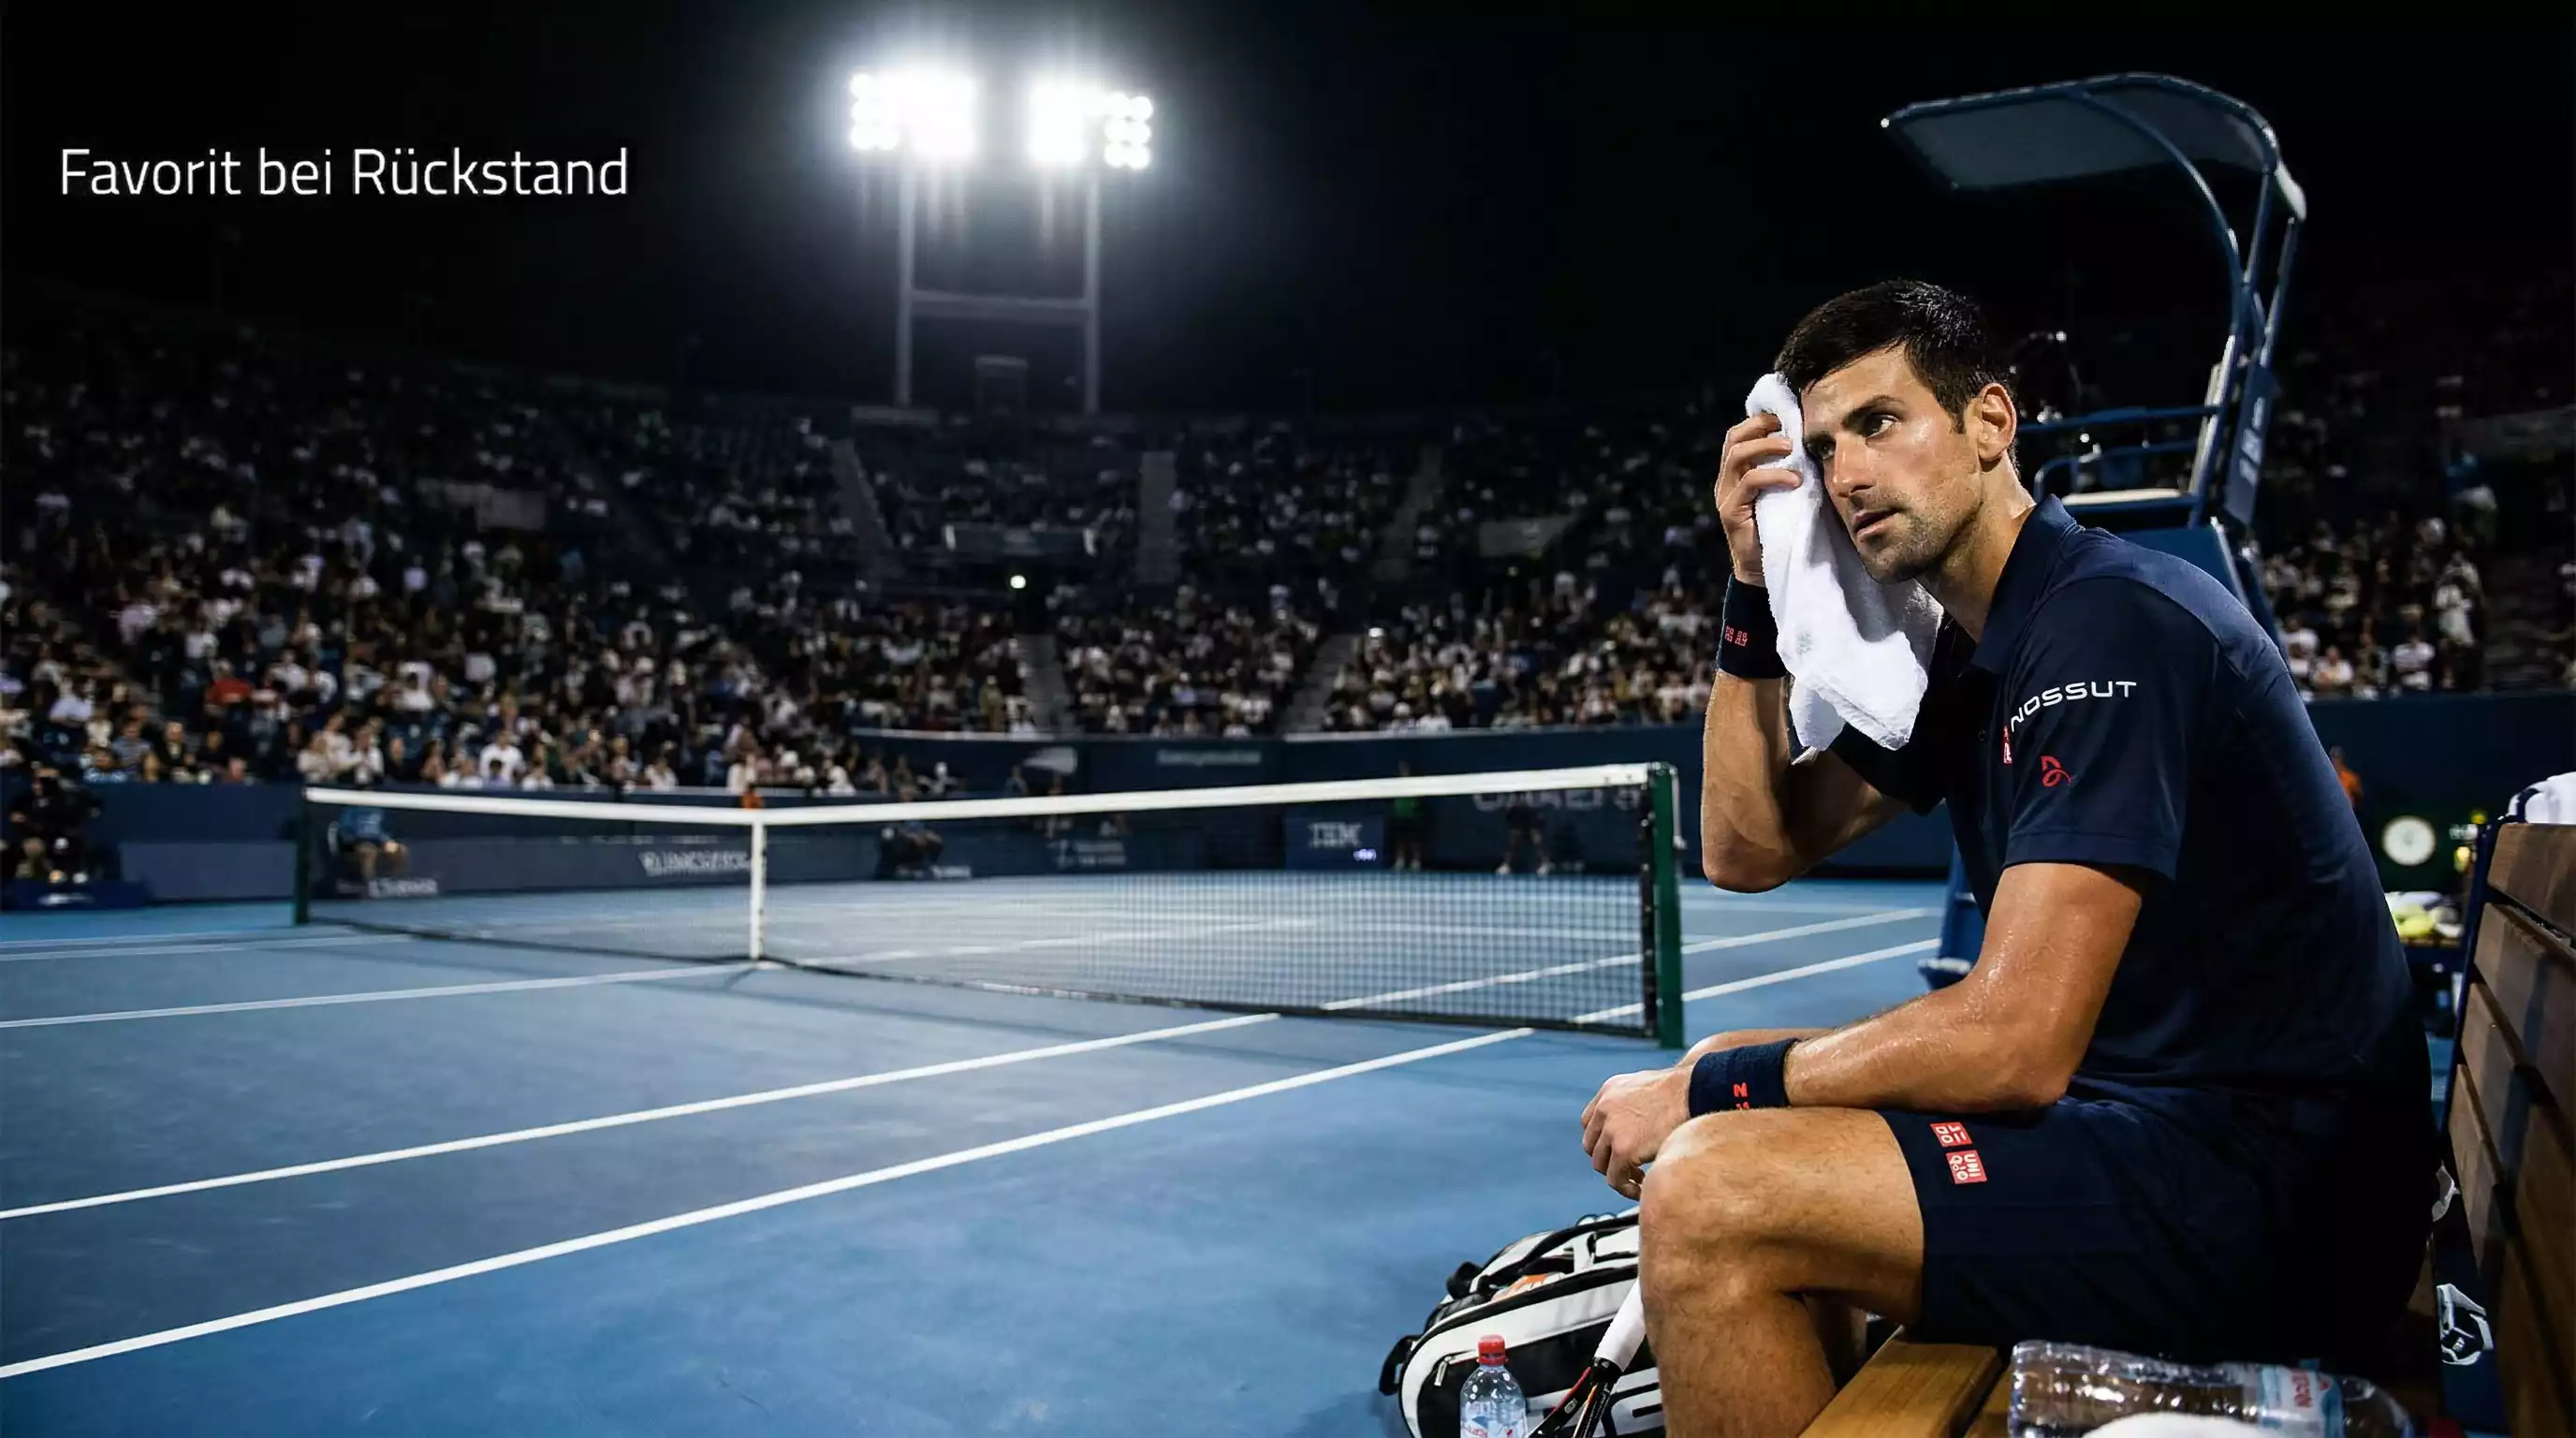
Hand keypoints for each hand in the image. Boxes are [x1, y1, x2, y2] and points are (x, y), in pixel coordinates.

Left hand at [1580, 1065, 1692, 1199]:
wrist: (1692, 1092)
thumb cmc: (1681, 1090)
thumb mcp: (1645, 1086)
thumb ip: (1632, 1102)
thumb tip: (1637, 1119)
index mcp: (1608, 1092)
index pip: (1590, 1123)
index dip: (1602, 1141)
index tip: (1614, 1151)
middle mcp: (1604, 1110)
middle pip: (1592, 1145)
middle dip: (1607, 1160)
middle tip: (1628, 1167)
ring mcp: (1611, 1130)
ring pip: (1601, 1165)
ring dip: (1617, 1175)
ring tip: (1638, 1179)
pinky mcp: (1623, 1150)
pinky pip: (1615, 1179)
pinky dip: (1626, 1188)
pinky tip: (1640, 1189)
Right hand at [1713, 413, 1803, 586]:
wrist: (1764, 570)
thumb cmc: (1782, 529)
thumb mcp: (1785, 493)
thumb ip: (1788, 470)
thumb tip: (1816, 444)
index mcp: (1736, 473)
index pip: (1738, 434)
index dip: (1760, 420)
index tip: (1787, 417)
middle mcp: (1726, 480)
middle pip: (1733, 438)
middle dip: (1761, 426)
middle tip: (1789, 428)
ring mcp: (1725, 495)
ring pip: (1737, 454)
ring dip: (1766, 445)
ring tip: (1791, 447)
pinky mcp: (1731, 512)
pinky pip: (1749, 482)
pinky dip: (1774, 475)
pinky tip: (1794, 480)